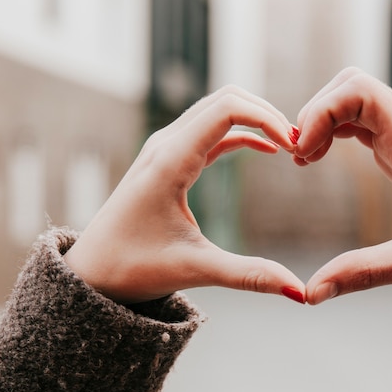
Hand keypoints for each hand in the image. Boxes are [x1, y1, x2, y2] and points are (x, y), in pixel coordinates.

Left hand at [64, 86, 305, 303]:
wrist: (91, 272)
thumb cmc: (133, 268)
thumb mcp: (196, 270)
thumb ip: (250, 276)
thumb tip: (300, 292)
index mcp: (170, 160)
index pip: (227, 109)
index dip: (267, 118)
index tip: (295, 146)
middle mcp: (166, 143)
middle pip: (225, 98)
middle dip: (267, 113)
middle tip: (300, 143)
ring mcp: (165, 149)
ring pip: (217, 110)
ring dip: (255, 119)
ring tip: (289, 145)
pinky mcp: (169, 161)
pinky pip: (211, 132)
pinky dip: (241, 133)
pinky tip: (265, 149)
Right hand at [294, 67, 391, 304]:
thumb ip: (365, 273)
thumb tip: (312, 292)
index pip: (359, 91)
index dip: (322, 112)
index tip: (303, 153)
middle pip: (351, 87)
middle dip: (317, 111)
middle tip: (300, 155)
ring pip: (356, 102)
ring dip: (324, 120)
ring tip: (304, 158)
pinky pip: (364, 124)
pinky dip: (336, 132)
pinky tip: (322, 159)